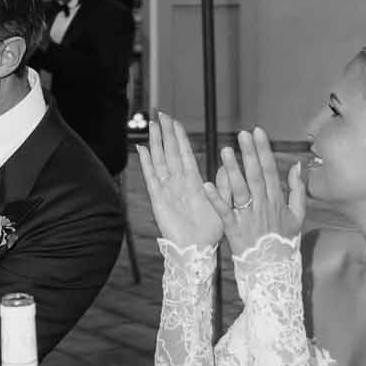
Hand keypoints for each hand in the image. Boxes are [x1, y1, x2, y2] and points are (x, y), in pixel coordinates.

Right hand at [138, 113, 223, 247]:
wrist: (198, 250)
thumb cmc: (211, 232)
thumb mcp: (223, 204)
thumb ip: (223, 185)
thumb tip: (224, 167)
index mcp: (194, 182)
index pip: (185, 153)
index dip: (179, 137)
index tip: (174, 121)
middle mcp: (178, 182)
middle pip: (170, 152)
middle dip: (165, 133)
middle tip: (160, 114)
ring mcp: (167, 189)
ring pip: (160, 160)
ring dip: (155, 142)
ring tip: (151, 125)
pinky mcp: (159, 199)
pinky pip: (151, 177)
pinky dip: (146, 162)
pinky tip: (141, 148)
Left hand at [209, 127, 305, 252]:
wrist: (274, 269)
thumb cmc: (285, 240)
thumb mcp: (298, 215)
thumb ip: (298, 189)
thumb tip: (297, 165)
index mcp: (277, 201)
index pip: (270, 170)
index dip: (264, 150)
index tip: (257, 131)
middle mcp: (263, 206)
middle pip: (256, 176)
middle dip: (249, 154)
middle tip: (241, 134)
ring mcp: (248, 218)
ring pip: (241, 191)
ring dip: (233, 171)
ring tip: (225, 150)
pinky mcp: (234, 229)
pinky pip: (224, 212)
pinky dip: (216, 199)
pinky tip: (207, 184)